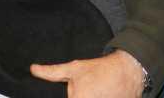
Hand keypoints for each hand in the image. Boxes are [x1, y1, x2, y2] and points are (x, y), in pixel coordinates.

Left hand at [30, 50, 144, 97]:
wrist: (130, 70)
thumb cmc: (101, 69)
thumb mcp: (75, 68)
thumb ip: (52, 72)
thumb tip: (33, 69)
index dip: (73, 96)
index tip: (78, 92)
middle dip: (81, 96)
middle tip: (90, 90)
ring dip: (92, 97)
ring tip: (98, 93)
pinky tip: (104, 95)